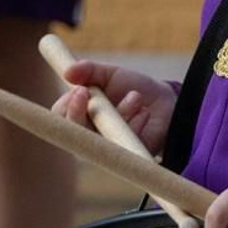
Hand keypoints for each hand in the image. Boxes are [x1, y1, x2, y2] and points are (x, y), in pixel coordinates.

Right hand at [52, 59, 177, 156]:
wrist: (165, 100)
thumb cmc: (131, 87)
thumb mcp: (110, 74)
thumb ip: (89, 71)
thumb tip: (68, 71)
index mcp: (80, 116)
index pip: (61, 118)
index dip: (67, 107)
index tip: (80, 91)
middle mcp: (90, 135)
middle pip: (74, 134)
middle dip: (80, 115)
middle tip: (89, 94)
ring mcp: (108, 148)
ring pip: (102, 138)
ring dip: (119, 113)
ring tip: (135, 97)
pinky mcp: (128, 156)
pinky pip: (124, 145)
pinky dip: (134, 125)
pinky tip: (143, 112)